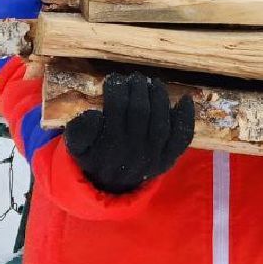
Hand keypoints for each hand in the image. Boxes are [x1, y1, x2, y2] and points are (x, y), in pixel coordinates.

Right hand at [64, 73, 194, 194]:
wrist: (111, 186)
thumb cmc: (94, 156)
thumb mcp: (76, 146)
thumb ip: (78, 130)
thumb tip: (93, 114)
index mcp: (109, 146)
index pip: (117, 109)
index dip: (117, 89)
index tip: (114, 78)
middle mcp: (134, 152)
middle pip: (141, 112)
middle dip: (139, 89)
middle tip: (135, 77)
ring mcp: (154, 157)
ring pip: (161, 123)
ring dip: (159, 98)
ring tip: (153, 83)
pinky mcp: (169, 159)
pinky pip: (181, 138)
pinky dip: (186, 118)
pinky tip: (185, 99)